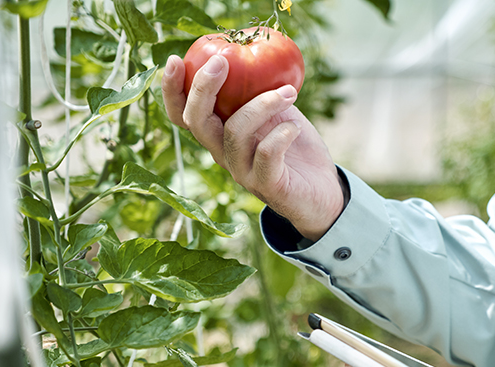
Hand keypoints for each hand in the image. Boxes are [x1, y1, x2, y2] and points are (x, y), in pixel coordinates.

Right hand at [162, 54, 345, 240]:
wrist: (322, 189)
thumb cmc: (294, 143)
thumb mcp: (275, 109)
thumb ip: (257, 87)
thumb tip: (251, 49)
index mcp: (218, 133)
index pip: (182, 114)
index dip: (172, 89)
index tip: (175, 59)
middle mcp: (223, 153)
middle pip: (196, 122)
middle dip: (204, 88)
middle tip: (223, 61)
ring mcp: (243, 171)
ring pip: (234, 134)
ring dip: (260, 105)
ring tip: (289, 92)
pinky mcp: (268, 185)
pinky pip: (266, 156)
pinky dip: (280, 135)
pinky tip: (294, 126)